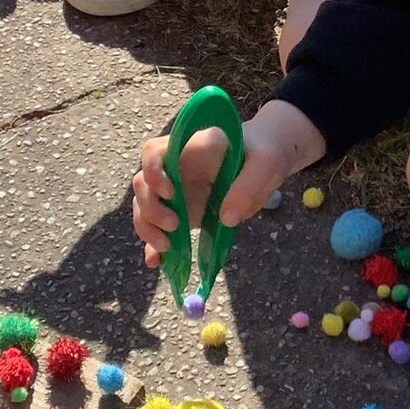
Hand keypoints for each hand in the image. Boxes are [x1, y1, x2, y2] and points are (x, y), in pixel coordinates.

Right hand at [131, 101, 325, 267]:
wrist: (263, 164)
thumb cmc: (264, 156)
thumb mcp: (266, 165)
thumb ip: (248, 186)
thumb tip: (227, 218)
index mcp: (191, 146)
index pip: (155, 152)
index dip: (154, 171)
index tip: (170, 192)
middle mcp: (175, 166)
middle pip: (143, 183)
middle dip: (151, 207)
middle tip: (174, 225)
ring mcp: (174, 190)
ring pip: (144, 206)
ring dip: (148, 227)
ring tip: (167, 247)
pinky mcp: (178, 211)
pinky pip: (157, 228)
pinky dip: (152, 245)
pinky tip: (156, 261)